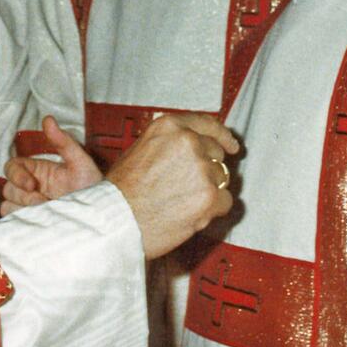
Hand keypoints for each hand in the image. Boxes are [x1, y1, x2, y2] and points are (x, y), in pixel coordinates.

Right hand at [1, 116, 101, 213]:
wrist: (100, 215)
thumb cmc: (92, 186)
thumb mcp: (79, 161)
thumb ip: (63, 141)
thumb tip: (47, 119)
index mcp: (37, 170)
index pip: (12, 167)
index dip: (16, 175)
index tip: (32, 185)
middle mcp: (30, 187)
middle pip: (8, 188)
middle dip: (23, 196)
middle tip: (44, 201)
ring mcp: (29, 207)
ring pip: (7, 206)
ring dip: (23, 210)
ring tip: (47, 213)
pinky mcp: (31, 223)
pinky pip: (13, 222)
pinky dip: (22, 223)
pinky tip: (41, 223)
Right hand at [106, 112, 239, 258]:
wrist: (115, 221)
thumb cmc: (121, 191)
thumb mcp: (141, 148)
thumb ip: (170, 142)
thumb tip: (195, 145)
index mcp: (170, 126)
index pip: (207, 124)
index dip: (222, 136)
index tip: (231, 145)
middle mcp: (189, 141)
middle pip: (216, 154)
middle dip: (207, 170)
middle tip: (184, 187)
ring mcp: (201, 168)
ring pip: (221, 179)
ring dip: (207, 192)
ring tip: (179, 203)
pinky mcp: (210, 196)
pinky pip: (225, 201)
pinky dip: (212, 211)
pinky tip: (189, 214)